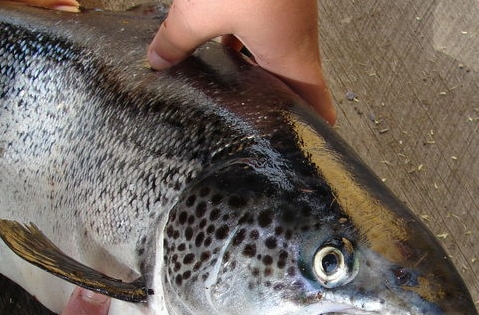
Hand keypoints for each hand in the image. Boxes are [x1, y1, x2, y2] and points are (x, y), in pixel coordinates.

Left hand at [147, 0, 336, 124]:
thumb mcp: (198, 12)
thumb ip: (176, 42)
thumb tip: (159, 60)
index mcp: (289, 52)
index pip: (315, 99)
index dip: (318, 123)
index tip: (318, 138)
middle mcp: (296, 34)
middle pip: (295, 78)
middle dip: (282, 101)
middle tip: (270, 122)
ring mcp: (287, 11)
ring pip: (278, 51)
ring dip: (262, 68)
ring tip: (241, 87)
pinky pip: (266, 26)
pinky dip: (249, 38)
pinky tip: (227, 38)